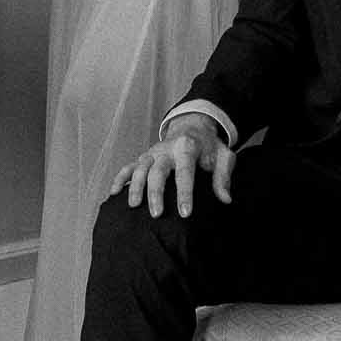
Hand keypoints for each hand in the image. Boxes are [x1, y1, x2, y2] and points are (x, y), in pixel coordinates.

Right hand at [108, 112, 234, 218]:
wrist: (194, 126)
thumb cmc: (209, 147)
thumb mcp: (224, 156)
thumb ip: (224, 177)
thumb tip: (225, 199)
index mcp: (188, 147)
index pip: (185, 170)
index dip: (185, 192)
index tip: (185, 213)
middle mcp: (167, 149)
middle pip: (158, 170)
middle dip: (156, 192)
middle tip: (157, 214)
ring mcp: (153, 153)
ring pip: (140, 168)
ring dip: (135, 186)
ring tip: (133, 206)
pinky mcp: (144, 157)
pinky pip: (128, 166)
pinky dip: (120, 178)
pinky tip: (114, 193)